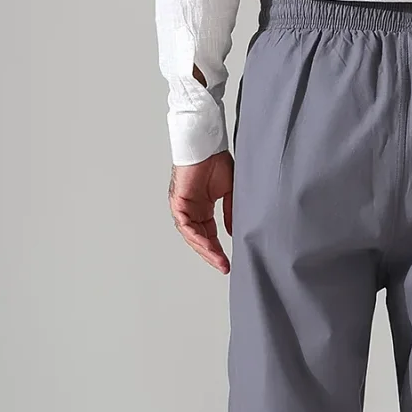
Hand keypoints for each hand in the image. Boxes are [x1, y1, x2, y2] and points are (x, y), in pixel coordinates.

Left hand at [169, 152, 233, 273]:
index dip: (218, 249)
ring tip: (218, 260)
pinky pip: (186, 225)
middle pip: (199, 239)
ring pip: (192, 235)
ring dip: (205, 249)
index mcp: (202, 207)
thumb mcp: (229, 191)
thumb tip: (232, 232)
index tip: (228, 263)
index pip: (209, 234)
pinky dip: (196, 236)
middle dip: (212, 254)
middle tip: (224, 267)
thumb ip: (230, 212)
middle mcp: (191, 209)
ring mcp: (183, 207)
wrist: (207, 144)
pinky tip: (208, 245)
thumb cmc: (216, 161)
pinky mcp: (178, 202)